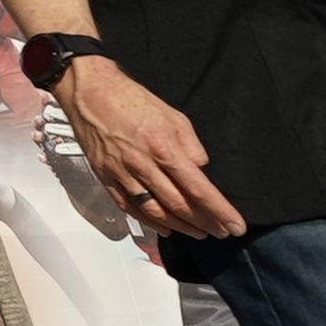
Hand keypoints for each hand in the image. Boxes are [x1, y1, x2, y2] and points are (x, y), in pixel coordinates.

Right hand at [52, 62, 243, 244]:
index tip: (235, 226)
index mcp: (163, 147)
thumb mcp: (172, 115)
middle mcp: (143, 165)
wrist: (90, 92)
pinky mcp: (106, 178)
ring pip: (155, 211)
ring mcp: (122, 174)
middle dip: (205, 223)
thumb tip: (201, 169)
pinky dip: (149, 222)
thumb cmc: (131, 100)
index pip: (198, 188)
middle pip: (179, 205)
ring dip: (180, 227)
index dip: (219, 211)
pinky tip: (165, 228)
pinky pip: (130, 207)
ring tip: (199, 233)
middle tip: (222, 233)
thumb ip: (190, 145)